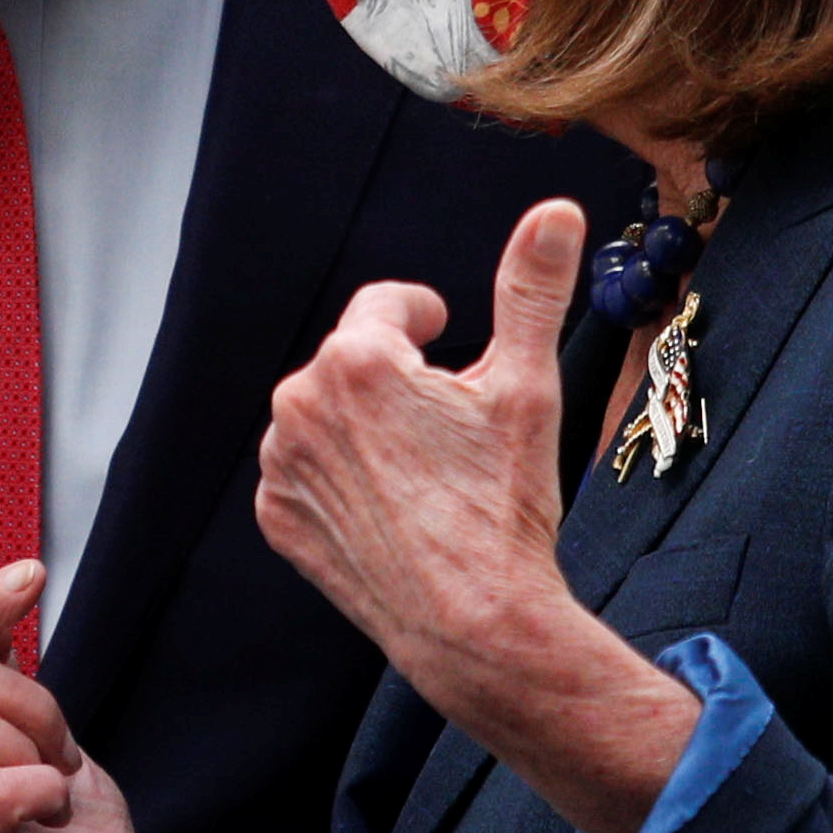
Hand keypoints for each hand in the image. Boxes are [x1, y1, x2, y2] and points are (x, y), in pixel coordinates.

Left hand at [257, 202, 695, 832]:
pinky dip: (343, 475)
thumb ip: (531, 289)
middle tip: (450, 427)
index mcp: (354, 360)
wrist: (472, 621)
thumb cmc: (503, 504)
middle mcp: (298, 404)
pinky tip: (393, 505)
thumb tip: (554, 211)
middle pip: (355, 360)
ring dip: (368, 423)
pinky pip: (307, 470)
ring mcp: (281, 465)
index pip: (387, 305)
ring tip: (425, 470)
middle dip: (399, 378)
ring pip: (328, 414)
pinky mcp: (277, 515)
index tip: (448, 335)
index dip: (427, 319)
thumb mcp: (527, 386)